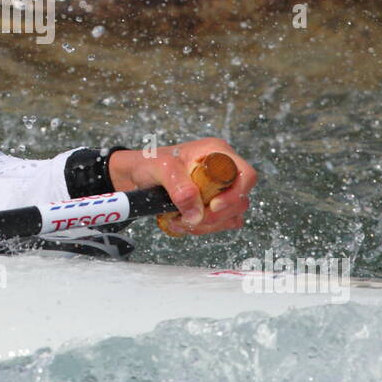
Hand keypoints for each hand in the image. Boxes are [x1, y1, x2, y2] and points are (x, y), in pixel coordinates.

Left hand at [108, 138, 256, 235]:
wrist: (136, 175)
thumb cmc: (149, 163)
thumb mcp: (160, 168)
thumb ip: (178, 186)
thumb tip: (195, 211)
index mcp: (217, 153)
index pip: (246, 175)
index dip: (234, 194)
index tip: (212, 206)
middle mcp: (223, 171)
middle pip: (240, 200)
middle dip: (216, 216)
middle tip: (190, 218)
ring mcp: (219, 189)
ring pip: (231, 216)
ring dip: (207, 225)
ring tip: (179, 220)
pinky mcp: (211, 205)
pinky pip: (219, 224)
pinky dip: (202, 228)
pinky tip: (182, 222)